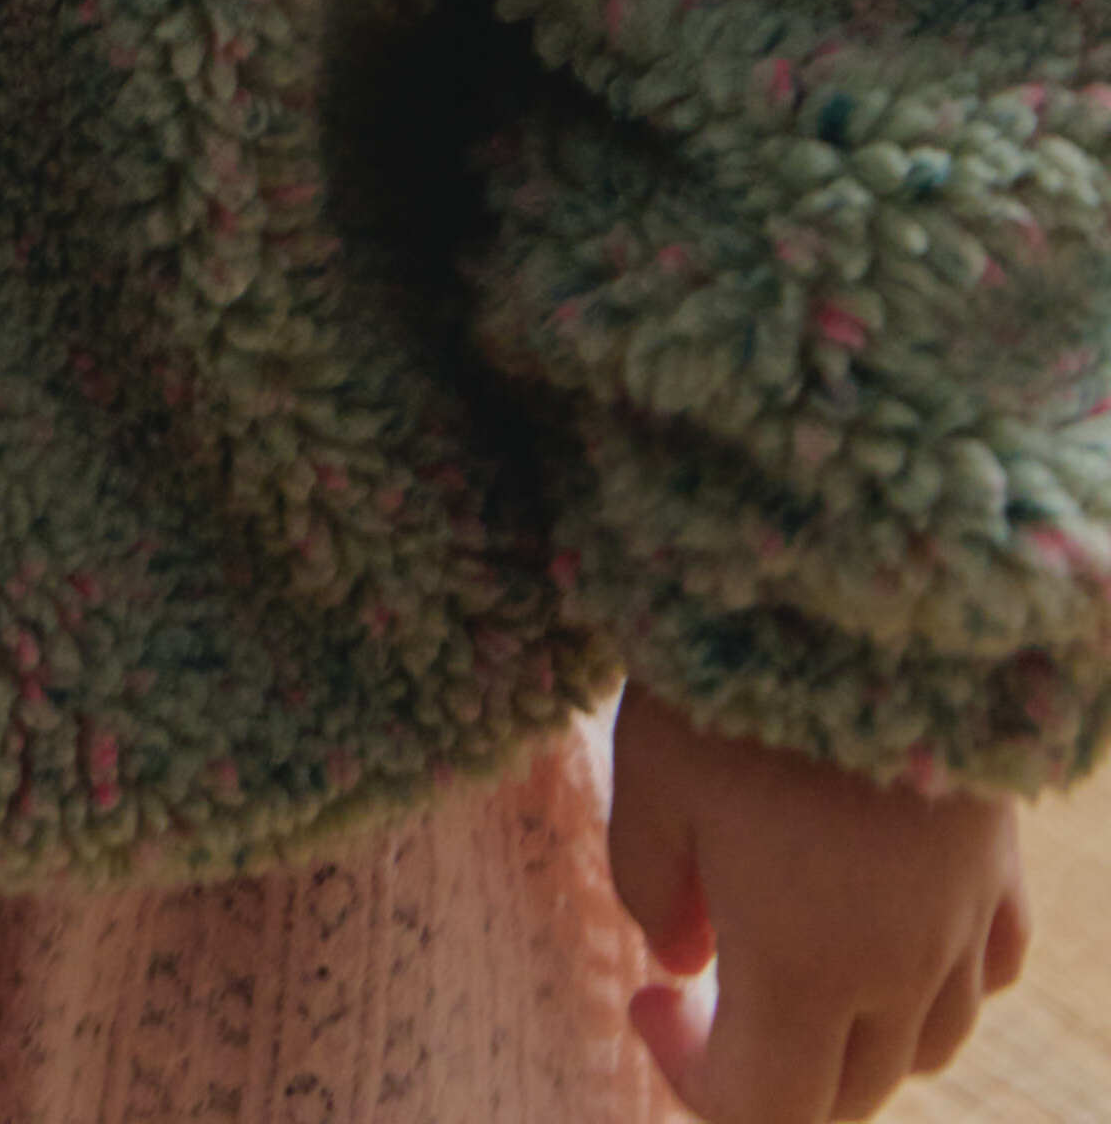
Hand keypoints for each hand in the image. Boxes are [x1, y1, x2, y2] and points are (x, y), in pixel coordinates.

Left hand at [609, 680, 1026, 1122]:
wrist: (860, 578)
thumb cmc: (735, 670)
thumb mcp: (650, 775)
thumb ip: (653, 887)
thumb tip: (682, 959)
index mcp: (803, 965)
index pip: (766, 1109)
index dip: (694, 1082)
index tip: (649, 1000)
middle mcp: (899, 966)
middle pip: (848, 1092)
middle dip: (771, 1071)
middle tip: (705, 992)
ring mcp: (962, 916)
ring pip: (927, 1044)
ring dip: (856, 1040)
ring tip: (794, 964)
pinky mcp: (999, 859)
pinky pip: (992, 968)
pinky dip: (940, 984)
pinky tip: (893, 935)